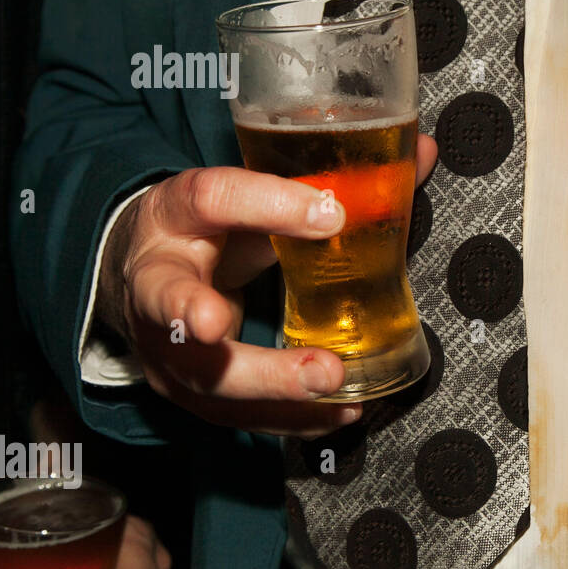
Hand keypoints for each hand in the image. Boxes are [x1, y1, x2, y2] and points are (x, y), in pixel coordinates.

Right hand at [98, 134, 436, 437]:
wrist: (144, 270)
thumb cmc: (210, 226)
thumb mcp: (253, 190)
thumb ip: (332, 178)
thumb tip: (423, 152)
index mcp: (174, 211)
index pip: (212, 197)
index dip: (268, 204)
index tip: (330, 213)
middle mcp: (154, 277)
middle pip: (176, 303)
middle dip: (238, 334)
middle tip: (312, 356)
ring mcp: (160, 341)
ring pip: (205, 374)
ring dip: (274, 388)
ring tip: (331, 384)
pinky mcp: (183, 385)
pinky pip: (232, 412)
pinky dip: (289, 416)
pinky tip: (337, 412)